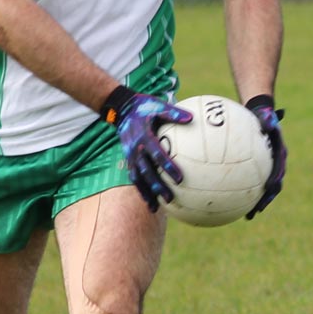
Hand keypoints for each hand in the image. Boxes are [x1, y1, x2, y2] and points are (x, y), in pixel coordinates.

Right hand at [100, 86, 192, 211]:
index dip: (168, 167)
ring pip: (138, 179)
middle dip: (157, 187)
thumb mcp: (157, 105)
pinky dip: (141, 190)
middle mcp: (135, 149)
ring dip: (146, 193)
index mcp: (144, 137)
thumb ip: (173, 113)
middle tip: (170, 198)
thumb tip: (192, 118)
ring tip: (155, 208)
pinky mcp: (128, 159)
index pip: (157, 155)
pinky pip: (134, 177)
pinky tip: (149, 202)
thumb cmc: (143, 106)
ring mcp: (130, 156)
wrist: (120, 109)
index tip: (179, 178)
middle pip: (146, 172)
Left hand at [245, 95, 286, 218]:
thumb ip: (267, 119)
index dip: (274, 181)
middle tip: (256, 211)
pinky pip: (249, 185)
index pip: (278, 170)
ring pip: (262, 191)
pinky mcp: (257, 172)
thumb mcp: (264, 115)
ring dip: (255, 204)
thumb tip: (268, 118)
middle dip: (265, 200)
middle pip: (273, 187)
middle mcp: (275, 165)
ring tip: (246, 216)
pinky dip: (242, 195)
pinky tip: (228, 202)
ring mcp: (266, 170)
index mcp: (279, 154)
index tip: (268, 189)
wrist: (262, 118)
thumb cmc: (261, 116)